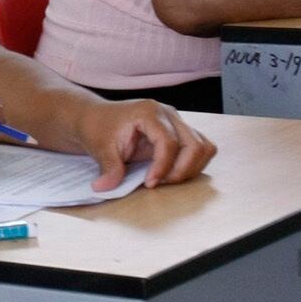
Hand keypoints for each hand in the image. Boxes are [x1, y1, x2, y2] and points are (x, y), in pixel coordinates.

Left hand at [72, 100, 216, 190]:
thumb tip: (105, 188)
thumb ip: (108, 168)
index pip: (169, 142)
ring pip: (204, 147)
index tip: (149, 183)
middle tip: (158, 182)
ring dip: (190, 168)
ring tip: (165, 178)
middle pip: (195, 145)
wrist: (96, 117)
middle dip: (181, 170)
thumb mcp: (100, 147)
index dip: (163, 166)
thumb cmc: (98, 127)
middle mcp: (168, 114)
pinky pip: (200, 148)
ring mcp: (177, 122)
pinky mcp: (180, 132)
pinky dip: (192, 164)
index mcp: (149, 112)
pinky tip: (170, 173)